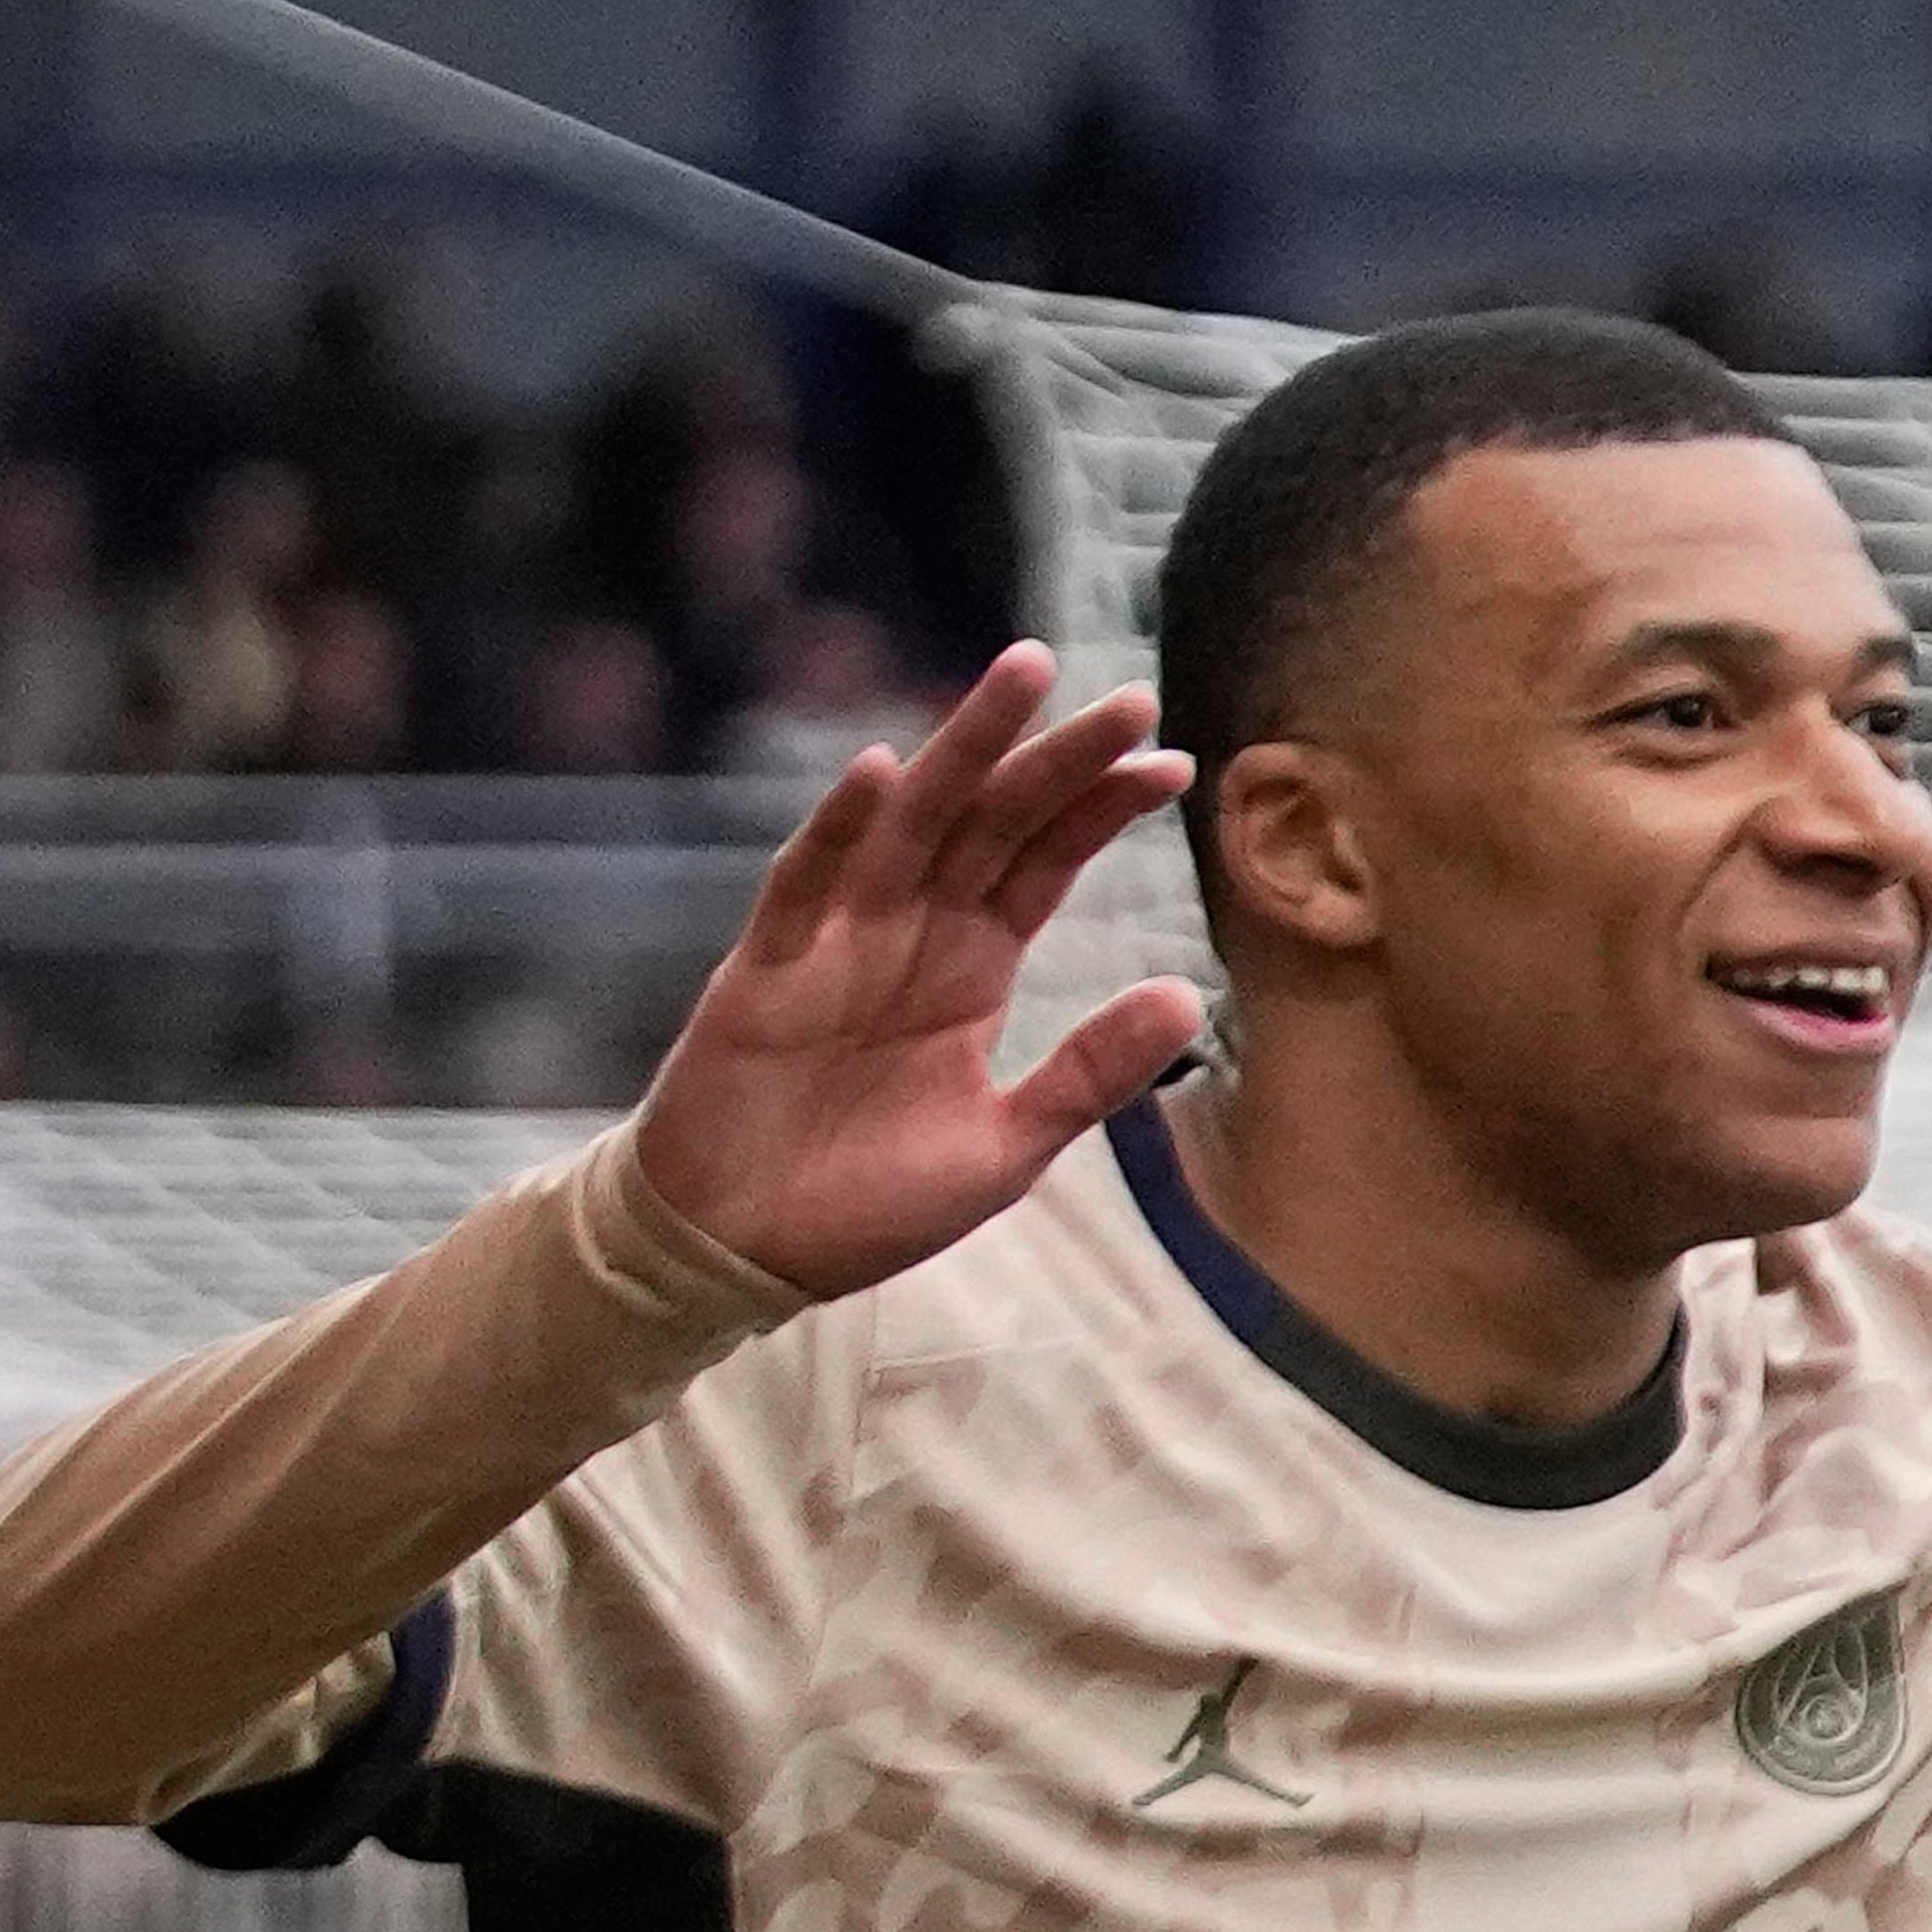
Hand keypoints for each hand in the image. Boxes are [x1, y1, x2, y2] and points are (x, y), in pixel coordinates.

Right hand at [633, 644, 1207, 1298]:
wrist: (741, 1252)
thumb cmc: (867, 1201)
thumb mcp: (1006, 1146)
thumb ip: (1090, 1071)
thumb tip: (1189, 994)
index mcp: (971, 967)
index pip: (1044, 862)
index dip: (1101, 809)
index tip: (1172, 763)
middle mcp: (910, 934)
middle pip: (993, 823)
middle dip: (1057, 758)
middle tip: (1131, 698)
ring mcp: (834, 943)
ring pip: (909, 826)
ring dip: (963, 752)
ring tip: (1023, 680)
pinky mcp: (764, 973)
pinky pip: (802, 888)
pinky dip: (838, 831)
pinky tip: (879, 773)